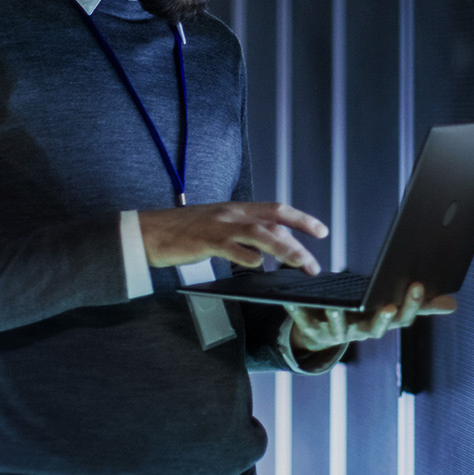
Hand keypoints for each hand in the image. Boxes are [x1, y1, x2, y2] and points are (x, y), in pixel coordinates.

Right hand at [138, 202, 327, 273]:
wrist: (151, 231)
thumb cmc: (186, 232)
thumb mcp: (221, 226)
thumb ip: (246, 233)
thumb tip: (272, 246)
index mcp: (238, 209)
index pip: (277, 210)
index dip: (302, 219)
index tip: (322, 231)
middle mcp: (233, 214)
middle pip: (274, 222)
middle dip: (300, 240)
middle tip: (315, 261)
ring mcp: (220, 226)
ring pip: (259, 234)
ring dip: (283, 249)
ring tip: (300, 263)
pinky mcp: (205, 241)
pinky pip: (230, 248)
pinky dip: (246, 256)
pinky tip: (258, 265)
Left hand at [286, 282, 457, 354]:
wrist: (322, 331)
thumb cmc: (362, 314)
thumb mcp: (391, 308)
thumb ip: (421, 307)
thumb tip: (453, 304)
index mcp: (381, 324)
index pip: (402, 318)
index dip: (411, 305)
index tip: (417, 285)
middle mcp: (360, 333)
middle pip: (374, 330)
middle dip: (382, 319)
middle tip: (390, 306)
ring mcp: (335, 333)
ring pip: (338, 328)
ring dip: (339, 318)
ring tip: (339, 307)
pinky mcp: (311, 327)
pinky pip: (303, 319)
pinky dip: (298, 309)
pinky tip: (294, 296)